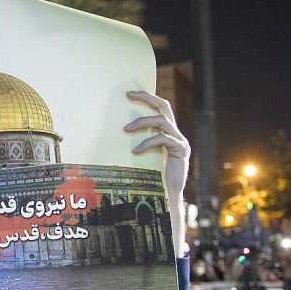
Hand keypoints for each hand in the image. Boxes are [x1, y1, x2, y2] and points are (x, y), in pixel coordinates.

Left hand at [125, 91, 190, 249]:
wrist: (166, 196)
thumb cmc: (150, 177)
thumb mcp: (139, 156)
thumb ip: (134, 143)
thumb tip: (109, 135)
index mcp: (166, 131)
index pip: (158, 107)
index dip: (146, 97)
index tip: (128, 93)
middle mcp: (175, 132)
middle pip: (164, 106)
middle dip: (147, 98)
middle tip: (129, 96)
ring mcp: (180, 141)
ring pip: (162, 121)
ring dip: (143, 122)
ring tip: (127, 129)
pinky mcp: (181, 151)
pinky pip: (164, 140)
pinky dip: (148, 143)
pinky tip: (135, 151)